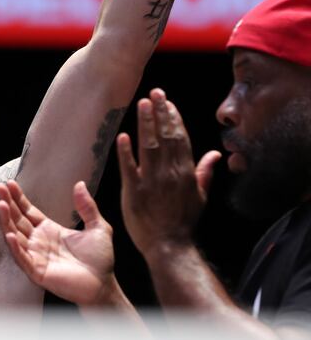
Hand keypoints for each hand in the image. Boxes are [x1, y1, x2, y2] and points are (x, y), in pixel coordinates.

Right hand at [0, 179, 115, 305]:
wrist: (104, 285)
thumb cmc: (100, 259)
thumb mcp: (97, 227)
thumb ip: (87, 207)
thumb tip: (80, 184)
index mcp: (49, 229)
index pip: (28, 211)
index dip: (18, 198)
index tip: (10, 183)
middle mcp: (38, 241)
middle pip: (18, 220)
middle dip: (7, 204)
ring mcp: (36, 256)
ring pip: (16, 236)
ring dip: (7, 221)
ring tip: (1, 205)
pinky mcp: (37, 271)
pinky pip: (22, 258)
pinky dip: (15, 247)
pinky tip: (10, 234)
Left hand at [117, 88, 220, 258]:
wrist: (170, 246)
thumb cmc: (184, 222)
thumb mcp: (201, 197)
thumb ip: (206, 172)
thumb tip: (215, 154)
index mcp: (186, 172)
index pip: (180, 138)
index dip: (173, 118)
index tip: (167, 101)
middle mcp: (170, 173)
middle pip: (165, 137)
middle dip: (160, 112)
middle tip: (154, 92)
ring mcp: (152, 182)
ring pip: (149, 147)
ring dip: (145, 124)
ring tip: (142, 104)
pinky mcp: (134, 192)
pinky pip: (130, 168)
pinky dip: (126, 152)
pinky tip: (123, 136)